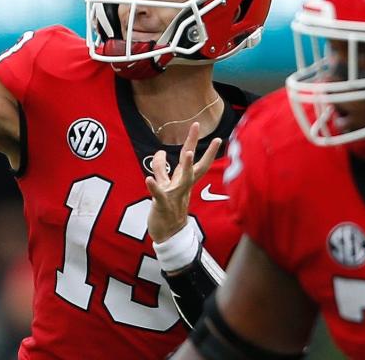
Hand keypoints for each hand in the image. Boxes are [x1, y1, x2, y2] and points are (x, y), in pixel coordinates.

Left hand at [145, 122, 221, 243]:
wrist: (169, 235)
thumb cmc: (168, 209)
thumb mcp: (165, 185)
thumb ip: (162, 169)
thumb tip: (161, 152)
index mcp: (183, 181)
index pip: (195, 162)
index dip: (204, 149)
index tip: (216, 136)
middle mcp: (182, 187)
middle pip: (193, 165)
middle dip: (194, 145)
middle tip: (201, 129)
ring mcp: (175, 196)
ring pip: (183, 180)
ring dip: (185, 166)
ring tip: (187, 153)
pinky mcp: (163, 205)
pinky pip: (159, 195)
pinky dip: (154, 187)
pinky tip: (148, 179)